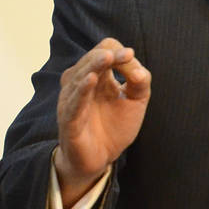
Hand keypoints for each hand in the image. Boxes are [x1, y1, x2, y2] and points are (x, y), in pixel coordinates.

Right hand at [54, 38, 150, 207]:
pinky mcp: (68, 118)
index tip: (131, 57)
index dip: (119, 53)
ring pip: (80, 75)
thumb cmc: (115, 126)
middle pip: (91, 58)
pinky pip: (73, 101)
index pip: (104, 51)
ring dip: (95, 65)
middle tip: (127, 56)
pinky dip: (82, 89)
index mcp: (98, 75)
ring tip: (107, 59)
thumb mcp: (135, 101)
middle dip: (109, 56)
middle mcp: (81, 83)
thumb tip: (139, 71)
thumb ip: (140, 82)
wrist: (100, 157)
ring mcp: (72, 99)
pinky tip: (90, 79)